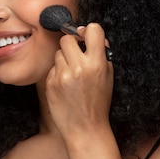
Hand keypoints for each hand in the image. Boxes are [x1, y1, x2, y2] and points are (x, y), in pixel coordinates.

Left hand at [45, 23, 113, 138]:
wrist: (86, 128)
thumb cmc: (99, 102)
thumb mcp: (108, 76)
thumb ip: (101, 53)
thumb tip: (89, 32)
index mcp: (97, 63)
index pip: (92, 30)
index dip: (88, 31)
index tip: (86, 36)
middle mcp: (79, 67)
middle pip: (67, 39)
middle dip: (71, 44)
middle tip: (76, 55)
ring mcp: (62, 75)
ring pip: (57, 53)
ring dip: (64, 60)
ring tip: (72, 75)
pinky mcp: (50, 83)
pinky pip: (52, 68)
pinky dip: (57, 73)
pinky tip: (65, 86)